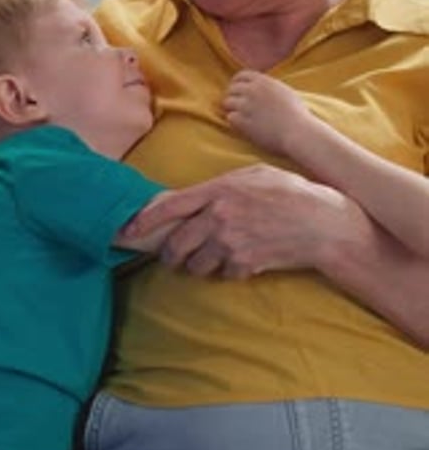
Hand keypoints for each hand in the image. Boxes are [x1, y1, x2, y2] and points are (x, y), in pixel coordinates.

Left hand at [121, 164, 359, 277]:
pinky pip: (223, 274)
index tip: (127, 232)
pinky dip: (227, 271)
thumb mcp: (251, 175)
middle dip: (169, 254)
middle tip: (171, 256)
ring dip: (197, 265)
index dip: (144, 221)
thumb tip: (190, 198)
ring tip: (209, 258)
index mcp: (219, 190)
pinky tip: (240, 260)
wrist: (322, 222)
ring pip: (196, 265)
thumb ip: (218, 186)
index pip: (170, 207)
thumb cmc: (288, 191)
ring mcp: (232, 244)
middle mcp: (220, 218)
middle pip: (176, 244)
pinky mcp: (245, 265)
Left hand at [224, 70, 308, 155]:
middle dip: (233, 96)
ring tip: (239, 116)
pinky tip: (241, 126)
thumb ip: (270, 87)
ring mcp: (246, 105)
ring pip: (227, 102)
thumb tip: (261, 87)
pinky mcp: (243, 121)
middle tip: (236, 106)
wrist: (298, 132)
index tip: (237, 90)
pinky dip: (234, 121)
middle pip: (232, 89)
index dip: (237, 83)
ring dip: (231, 109)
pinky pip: (230, 117)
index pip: (241, 75)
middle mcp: (252, 90)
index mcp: (264, 81)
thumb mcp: (285, 91)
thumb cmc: (297, 114)